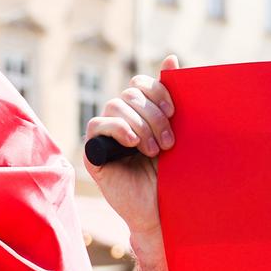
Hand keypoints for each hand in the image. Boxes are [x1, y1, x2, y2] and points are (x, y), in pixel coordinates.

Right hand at [83, 55, 178, 236]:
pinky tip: (133, 143)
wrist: (162, 213)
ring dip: (140, 125)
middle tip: (169, 142)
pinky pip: (96, 125)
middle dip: (153, 115)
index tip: (175, 112)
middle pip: (130, 95)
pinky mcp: (93, 152)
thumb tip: (172, 57)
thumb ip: (171, 99)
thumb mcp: (177, 134)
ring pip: (115, 106)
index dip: (157, 91)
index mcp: (140, 114)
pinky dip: (118, 129)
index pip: (141, 84)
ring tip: (154, 151)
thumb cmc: (171, 176)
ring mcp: (105, 136)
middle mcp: (121, 121)